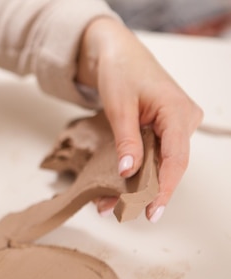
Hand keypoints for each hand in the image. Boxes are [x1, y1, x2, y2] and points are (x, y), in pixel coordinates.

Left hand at [77, 17, 202, 221]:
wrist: (117, 53)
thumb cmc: (121, 71)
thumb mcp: (119, 107)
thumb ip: (126, 140)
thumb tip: (129, 172)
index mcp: (178, 112)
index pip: (176, 159)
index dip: (165, 188)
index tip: (153, 209)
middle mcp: (183, 121)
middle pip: (169, 166)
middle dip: (146, 192)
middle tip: (122, 212)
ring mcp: (174, 126)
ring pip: (159, 165)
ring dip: (137, 186)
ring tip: (110, 205)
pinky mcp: (162, 131)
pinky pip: (152, 157)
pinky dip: (135, 173)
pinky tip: (114, 190)